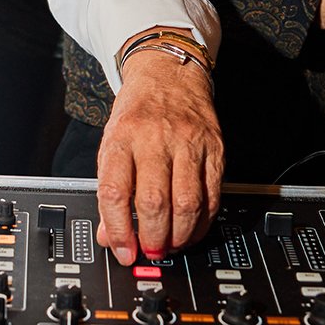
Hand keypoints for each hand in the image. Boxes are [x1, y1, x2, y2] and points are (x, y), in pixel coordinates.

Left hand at [96, 47, 223, 265]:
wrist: (170, 73)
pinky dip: (203, 222)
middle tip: (150, 250)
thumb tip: (110, 236)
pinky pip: (213, 195)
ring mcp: (188, 143)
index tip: (122, 251)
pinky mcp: (214, 148)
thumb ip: (110, 190)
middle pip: (154, 202)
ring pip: (188, 203)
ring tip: (172, 244)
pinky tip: (193, 230)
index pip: (115, 192)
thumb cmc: (138, 112)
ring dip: (180, 235)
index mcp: (122, 138)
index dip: (118, 229)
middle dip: (153, 238)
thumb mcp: (113, 143)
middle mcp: (154, 139)